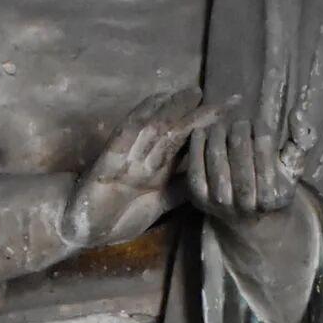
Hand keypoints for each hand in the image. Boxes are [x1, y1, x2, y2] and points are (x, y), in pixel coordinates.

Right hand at [63, 89, 231, 247]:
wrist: (85, 228)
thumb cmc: (118, 215)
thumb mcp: (160, 204)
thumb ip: (181, 190)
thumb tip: (211, 178)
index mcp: (159, 166)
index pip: (189, 141)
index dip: (211, 127)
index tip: (237, 117)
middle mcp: (146, 155)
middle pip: (177, 128)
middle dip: (202, 113)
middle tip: (229, 99)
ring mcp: (128, 155)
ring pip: (153, 126)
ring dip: (173, 108)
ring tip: (194, 94)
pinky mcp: (108, 161)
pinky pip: (124, 136)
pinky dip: (139, 119)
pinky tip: (153, 104)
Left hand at [186, 116, 295, 223]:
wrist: (251, 220)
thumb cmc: (276, 184)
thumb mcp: (293, 165)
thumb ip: (301, 138)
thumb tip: (297, 111)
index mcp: (272, 198)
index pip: (265, 157)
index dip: (261, 132)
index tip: (258, 121)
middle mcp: (246, 205)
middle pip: (240, 160)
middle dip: (240, 133)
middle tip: (239, 120)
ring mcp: (220, 205)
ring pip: (217, 163)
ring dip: (218, 137)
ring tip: (221, 124)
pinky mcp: (199, 200)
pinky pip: (195, 170)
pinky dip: (196, 148)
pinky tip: (200, 132)